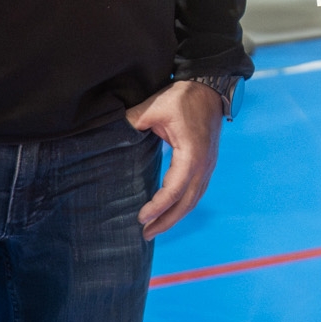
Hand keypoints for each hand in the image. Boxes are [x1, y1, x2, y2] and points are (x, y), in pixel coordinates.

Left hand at [127, 82, 223, 238]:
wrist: (210, 87)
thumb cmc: (183, 98)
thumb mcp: (154, 108)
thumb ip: (132, 123)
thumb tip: (110, 135)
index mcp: (191, 154)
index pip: (174, 190)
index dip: (158, 207)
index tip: (140, 218)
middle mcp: (204, 164)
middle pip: (187, 202)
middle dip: (166, 221)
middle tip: (145, 234)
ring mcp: (208, 165)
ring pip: (194, 199)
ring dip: (176, 216)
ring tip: (156, 228)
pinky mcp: (208, 163)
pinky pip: (197, 191)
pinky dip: (184, 205)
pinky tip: (171, 211)